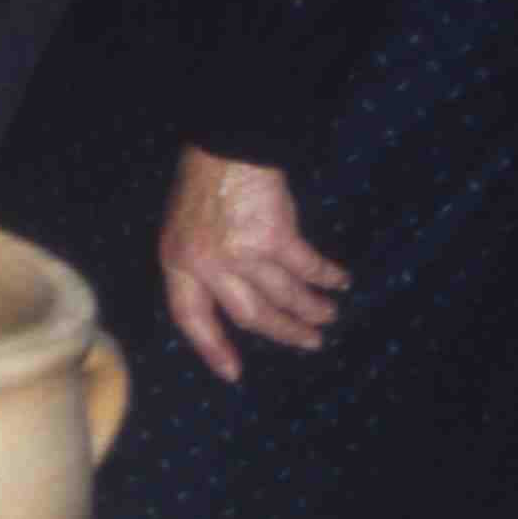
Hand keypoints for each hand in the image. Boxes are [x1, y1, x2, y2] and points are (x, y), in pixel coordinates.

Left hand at [158, 146, 348, 383]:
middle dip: (283, 333)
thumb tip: (228, 299)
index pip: (191, 318)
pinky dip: (326, 277)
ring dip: (310, 309)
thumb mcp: (182, 229)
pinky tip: (339, 281)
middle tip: (309, 342)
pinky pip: (306, 268)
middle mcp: (207, 266)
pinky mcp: (274, 239)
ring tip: (328, 316)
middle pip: (248, 316)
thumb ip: (199, 265)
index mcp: (177, 263)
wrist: (226, 145)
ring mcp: (241, 255)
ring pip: (282, 297)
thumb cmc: (205, 183)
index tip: (232, 372)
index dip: (211, 348)